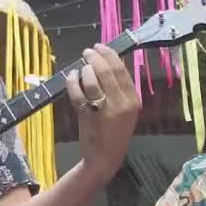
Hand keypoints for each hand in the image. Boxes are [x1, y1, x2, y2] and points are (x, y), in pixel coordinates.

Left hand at [65, 43, 138, 177]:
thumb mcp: (126, 111)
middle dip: (95, 57)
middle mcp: (121, 104)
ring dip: (84, 69)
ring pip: (92, 80)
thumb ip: (120, 90)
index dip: (109, 55)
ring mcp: (104, 110)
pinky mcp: (88, 116)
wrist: (105, 158)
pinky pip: (78, 93)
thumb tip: (107, 63)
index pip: (121, 70)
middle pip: (106, 72)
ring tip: (81, 66)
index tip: (100, 47)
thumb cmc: (115, 132)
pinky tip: (71, 76)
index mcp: (133, 100)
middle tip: (87, 51)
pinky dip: (72, 82)